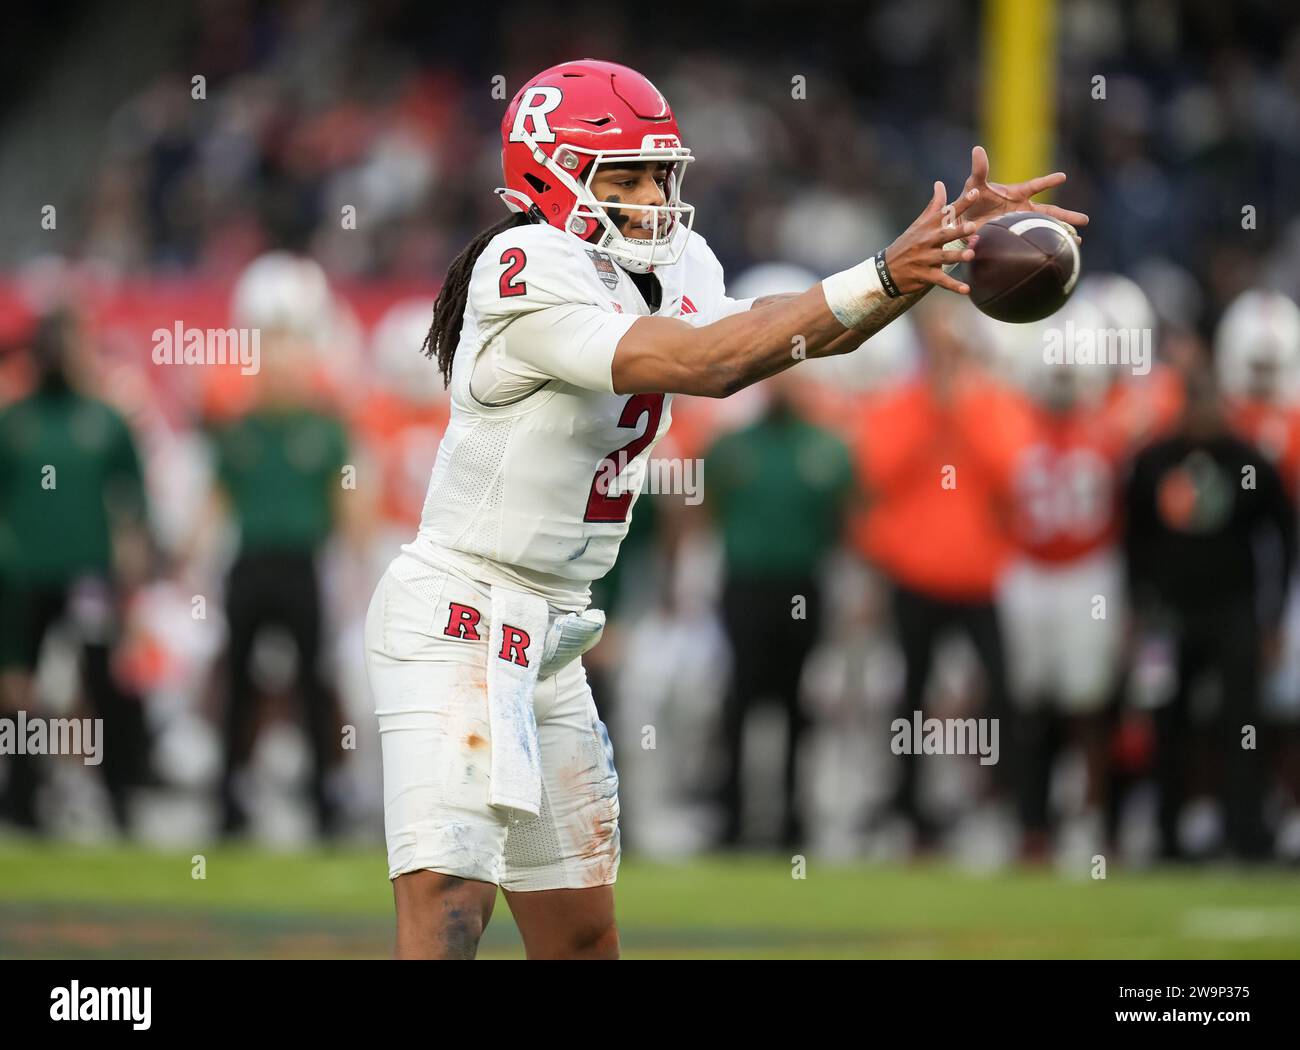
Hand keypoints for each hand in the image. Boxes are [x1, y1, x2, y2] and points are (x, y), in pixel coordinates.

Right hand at [883, 180, 980, 294]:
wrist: (886, 270)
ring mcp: (925, 259)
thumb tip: (940, 183)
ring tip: (970, 255)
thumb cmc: (907, 244)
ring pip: (944, 257)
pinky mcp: (925, 276)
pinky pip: (941, 281)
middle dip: (958, 231)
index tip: (976, 193)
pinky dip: (953, 286)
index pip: (947, 212)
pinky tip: (966, 290)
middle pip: (945, 234)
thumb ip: (934, 205)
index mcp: (928, 227)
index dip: (961, 203)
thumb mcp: (919, 224)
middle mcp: (927, 241)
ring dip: (957, 256)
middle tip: (972, 227)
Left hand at [960, 145, 1089, 240]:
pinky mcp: (1014, 235)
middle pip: (1049, 212)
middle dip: (1066, 216)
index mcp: (1016, 194)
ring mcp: (1020, 222)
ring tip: (1078, 241)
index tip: (1062, 177)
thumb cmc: (970, 199)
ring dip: (1061, 234)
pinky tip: (1058, 254)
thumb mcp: (975, 184)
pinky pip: (1032, 241)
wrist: (963, 221)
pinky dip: (1044, 246)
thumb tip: (977, 149)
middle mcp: (1023, 208)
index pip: (1035, 186)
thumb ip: (980, 169)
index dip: (1047, 181)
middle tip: (1085, 220)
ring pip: (1045, 228)